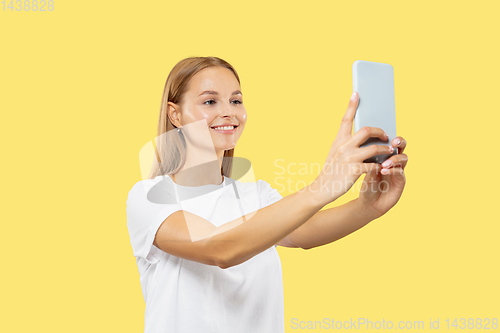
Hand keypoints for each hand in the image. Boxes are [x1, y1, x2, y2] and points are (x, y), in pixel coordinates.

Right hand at [307, 92, 391, 206]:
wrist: (321, 189)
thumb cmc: (331, 172)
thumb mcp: (335, 154)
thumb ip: (347, 145)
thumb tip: (364, 138)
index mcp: (338, 141)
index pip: (345, 119)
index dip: (351, 105)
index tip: (357, 93)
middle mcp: (343, 146)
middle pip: (367, 130)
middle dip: (380, 131)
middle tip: (386, 135)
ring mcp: (349, 158)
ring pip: (374, 147)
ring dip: (385, 149)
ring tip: (390, 151)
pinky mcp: (354, 170)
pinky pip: (373, 165)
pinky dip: (380, 166)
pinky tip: (382, 167)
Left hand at [358, 136, 407, 218]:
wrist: (368, 202)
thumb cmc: (366, 184)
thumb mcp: (365, 170)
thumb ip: (368, 160)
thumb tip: (368, 147)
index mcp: (385, 155)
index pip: (390, 141)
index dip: (389, 135)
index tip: (385, 132)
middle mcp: (394, 161)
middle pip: (402, 147)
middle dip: (400, 142)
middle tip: (394, 142)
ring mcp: (399, 170)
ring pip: (403, 158)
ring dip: (395, 158)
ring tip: (384, 163)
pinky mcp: (400, 181)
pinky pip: (400, 172)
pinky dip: (393, 169)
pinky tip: (384, 170)